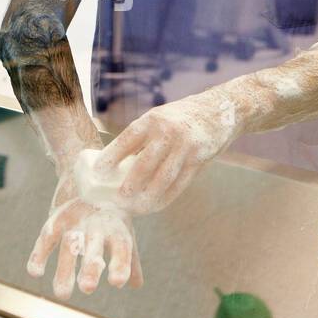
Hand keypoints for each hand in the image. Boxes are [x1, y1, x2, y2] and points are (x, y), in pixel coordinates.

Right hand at [27, 165, 142, 297]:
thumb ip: (129, 258)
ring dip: (65, 269)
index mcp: (117, 228)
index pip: (122, 248)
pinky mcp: (56, 218)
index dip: (121, 265)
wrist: (86, 172)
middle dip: (91, 268)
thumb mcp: (122, 230)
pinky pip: (46, 238)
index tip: (117, 283)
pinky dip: (39, 254)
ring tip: (62, 295)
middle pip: (94, 247)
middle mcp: (96, 224)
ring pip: (69, 245)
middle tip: (88, 289)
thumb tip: (136, 285)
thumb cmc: (109, 211)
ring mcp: (75, 221)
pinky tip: (35, 273)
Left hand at [94, 89, 240, 215]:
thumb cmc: (180, 117)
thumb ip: (143, 139)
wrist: (219, 110)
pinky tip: (154, 205)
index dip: (111, 157)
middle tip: (118, 199)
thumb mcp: (159, 118)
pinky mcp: (199, 160)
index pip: (127, 140)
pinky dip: (166, 197)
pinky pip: (180, 184)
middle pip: (145, 164)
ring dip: (148, 197)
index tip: (98, 172)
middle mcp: (169, 132)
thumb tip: (117, 166)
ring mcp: (186, 147)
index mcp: (153, 119)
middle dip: (130, 185)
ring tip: (135, 208)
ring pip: (163, 179)